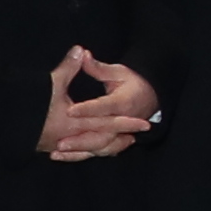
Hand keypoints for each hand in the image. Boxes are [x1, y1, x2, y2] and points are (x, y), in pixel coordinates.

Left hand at [39, 44, 159, 157]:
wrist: (151, 99)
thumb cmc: (133, 83)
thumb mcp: (119, 72)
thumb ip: (98, 68)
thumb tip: (82, 53)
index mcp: (123, 102)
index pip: (102, 107)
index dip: (86, 109)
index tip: (69, 110)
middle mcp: (122, 121)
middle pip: (100, 133)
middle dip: (80, 139)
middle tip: (59, 142)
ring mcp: (119, 134)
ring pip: (99, 146)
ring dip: (78, 150)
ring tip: (58, 152)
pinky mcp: (113, 140)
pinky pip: (97, 152)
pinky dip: (80, 155)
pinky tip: (61, 156)